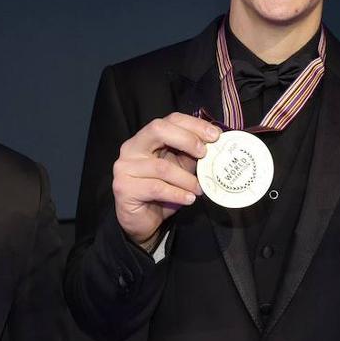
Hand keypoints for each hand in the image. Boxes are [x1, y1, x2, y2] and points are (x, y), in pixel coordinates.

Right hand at [113, 112, 220, 248]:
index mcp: (146, 137)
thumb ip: (192, 154)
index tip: (215, 135)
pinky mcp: (124, 188)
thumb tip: (215, 142)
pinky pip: (157, 188)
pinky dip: (177, 194)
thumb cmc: (162, 191)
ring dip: (186, 179)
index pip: (170, 120)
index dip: (194, 125)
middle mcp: (132, 147)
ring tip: (199, 189)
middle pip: (159, 130)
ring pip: (162, 166)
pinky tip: (189, 199)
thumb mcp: (180, 168)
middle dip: (187, 139)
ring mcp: (125, 167)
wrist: (143, 220)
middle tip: (205, 154)